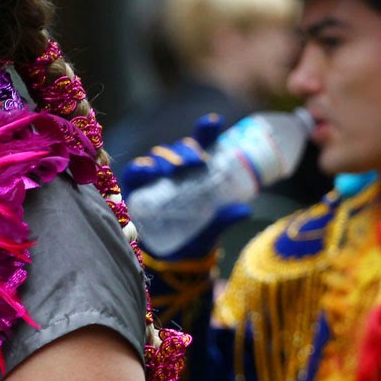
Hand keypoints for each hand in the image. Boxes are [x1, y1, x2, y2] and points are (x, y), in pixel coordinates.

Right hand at [117, 113, 250, 259]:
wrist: (170, 259)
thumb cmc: (194, 236)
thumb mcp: (212, 228)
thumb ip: (225, 219)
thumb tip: (245, 210)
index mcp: (198, 171)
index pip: (202, 143)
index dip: (206, 130)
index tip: (213, 122)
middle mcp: (176, 169)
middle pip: (180, 148)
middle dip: (187, 149)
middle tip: (197, 162)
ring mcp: (155, 177)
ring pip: (159, 155)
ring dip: (167, 158)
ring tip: (173, 170)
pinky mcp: (136, 189)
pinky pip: (135, 172)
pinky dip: (140, 169)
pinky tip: (148, 171)